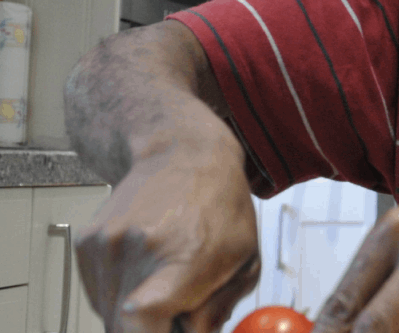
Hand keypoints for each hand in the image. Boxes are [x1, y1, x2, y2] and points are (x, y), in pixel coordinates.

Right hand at [75, 137, 260, 332]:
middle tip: (175, 315)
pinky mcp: (86, 242)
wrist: (182, 152)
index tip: (164, 332)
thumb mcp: (244, 260)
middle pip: (123, 330)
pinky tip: (146, 263)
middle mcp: (138, 252)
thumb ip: (217, 310)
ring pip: (109, 315)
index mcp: (184, 258)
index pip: (142, 320)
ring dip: (135, 316)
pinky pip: (99, 292)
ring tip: (164, 277)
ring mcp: (106, 246)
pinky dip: (121, 292)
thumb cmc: (220, 203)